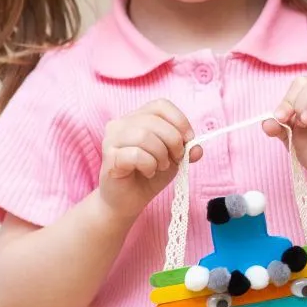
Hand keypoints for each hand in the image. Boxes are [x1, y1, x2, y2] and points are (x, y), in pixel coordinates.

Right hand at [99, 100, 195, 224]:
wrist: (128, 201)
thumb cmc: (148, 174)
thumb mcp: (173, 159)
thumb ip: (186, 149)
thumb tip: (196, 148)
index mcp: (137, 118)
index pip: (161, 105)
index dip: (179, 121)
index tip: (189, 139)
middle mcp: (120, 124)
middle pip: (154, 121)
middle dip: (173, 141)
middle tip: (175, 158)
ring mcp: (111, 140)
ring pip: (144, 136)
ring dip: (160, 154)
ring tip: (160, 166)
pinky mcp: (110, 158)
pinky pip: (135, 154)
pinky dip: (149, 164)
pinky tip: (148, 172)